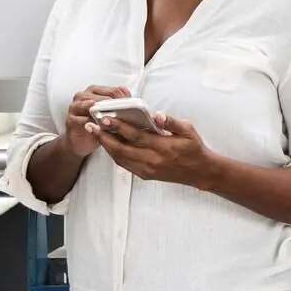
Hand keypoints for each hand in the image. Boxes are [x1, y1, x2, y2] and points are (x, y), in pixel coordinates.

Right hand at [60, 86, 129, 157]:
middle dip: (114, 105)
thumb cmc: (96, 125)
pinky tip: (101, 127)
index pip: (111, 90)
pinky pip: (83, 120)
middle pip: (101, 97)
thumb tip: (125, 89)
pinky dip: (93, 123)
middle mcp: (82, 96)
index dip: (123, 98)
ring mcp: (75, 107)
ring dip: (102, 112)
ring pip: (90, 106)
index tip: (132, 107)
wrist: (80, 142)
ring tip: (112, 118)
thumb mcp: (109, 114)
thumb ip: (118, 102)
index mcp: (93, 91)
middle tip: (125, 113)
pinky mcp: (71, 120)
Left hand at [86, 111, 210, 186]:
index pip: (135, 136)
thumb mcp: (188, 131)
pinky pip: (125, 164)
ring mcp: (147, 170)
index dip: (119, 127)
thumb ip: (172, 122)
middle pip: (121, 149)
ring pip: (120, 158)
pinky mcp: (145, 175)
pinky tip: (108, 144)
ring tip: (95, 133)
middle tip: (91, 125)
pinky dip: (114, 154)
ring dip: (106, 146)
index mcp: (162, 147)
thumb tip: (157, 115)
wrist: (199, 172)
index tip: (105, 118)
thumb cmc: (194, 148)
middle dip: (104, 137)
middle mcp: (152, 160)